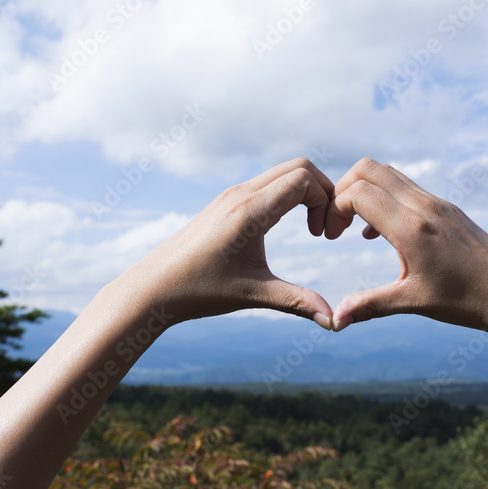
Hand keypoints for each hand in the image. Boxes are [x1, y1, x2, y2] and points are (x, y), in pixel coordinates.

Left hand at [124, 157, 334, 328]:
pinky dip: (287, 195)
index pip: (303, 179)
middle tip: (325, 227)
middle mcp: (241, 194)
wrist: (153, 287)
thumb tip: (334, 321)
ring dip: (305, 192)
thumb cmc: (200, 291)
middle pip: (298, 167)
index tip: (323, 236)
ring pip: (282, 172)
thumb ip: (297, 302)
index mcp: (250, 211)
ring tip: (310, 229)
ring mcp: (231, 194)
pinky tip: (284, 227)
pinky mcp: (225, 201)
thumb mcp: (254, 294)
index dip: (326, 201)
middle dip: (323, 191)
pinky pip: (267, 183)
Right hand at [325, 158, 487, 336]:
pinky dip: (384, 198)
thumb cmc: (465, 301)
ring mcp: (438, 203)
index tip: (330, 235)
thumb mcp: (413, 302)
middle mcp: (424, 207)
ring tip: (354, 228)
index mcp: (412, 228)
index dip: (334, 207)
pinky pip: (406, 188)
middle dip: (343, 190)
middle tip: (336, 223)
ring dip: (364, 192)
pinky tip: (381, 233)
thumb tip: (335, 321)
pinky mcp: (447, 207)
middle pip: (369, 169)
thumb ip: (369, 305)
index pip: (358, 193)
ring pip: (388, 173)